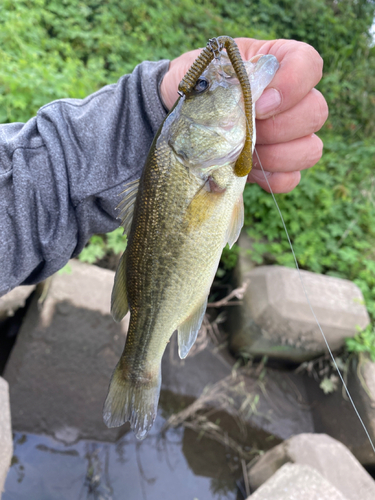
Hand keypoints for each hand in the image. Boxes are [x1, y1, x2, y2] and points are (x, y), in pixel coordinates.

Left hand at [160, 38, 327, 193]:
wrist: (180, 114)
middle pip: (316, 112)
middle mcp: (292, 100)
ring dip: (275, 155)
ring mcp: (290, 137)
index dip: (292, 86)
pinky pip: (290, 179)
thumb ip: (225, 78)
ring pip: (310, 149)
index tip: (259, 101)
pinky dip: (270, 178)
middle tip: (245, 131)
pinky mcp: (278, 168)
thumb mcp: (202, 72)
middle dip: (278, 127)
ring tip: (243, 152)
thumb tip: (247, 102)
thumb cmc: (195, 88)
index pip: (308, 65)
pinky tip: (246, 170)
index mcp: (276, 64)